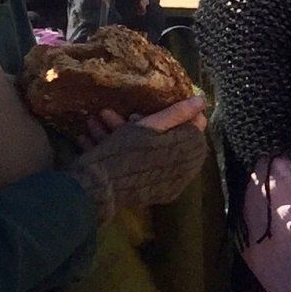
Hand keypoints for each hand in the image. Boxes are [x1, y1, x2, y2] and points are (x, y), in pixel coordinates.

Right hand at [68, 103, 209, 218]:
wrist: (99, 189)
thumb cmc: (127, 152)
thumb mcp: (151, 125)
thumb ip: (178, 113)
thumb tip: (202, 101)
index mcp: (189, 153)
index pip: (194, 126)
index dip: (177, 112)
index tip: (159, 105)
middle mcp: (183, 170)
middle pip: (167, 138)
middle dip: (142, 123)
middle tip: (127, 115)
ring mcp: (166, 182)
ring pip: (147, 151)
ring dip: (122, 134)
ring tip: (94, 123)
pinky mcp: (149, 191)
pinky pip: (139, 166)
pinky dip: (119, 152)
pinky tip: (88, 139)